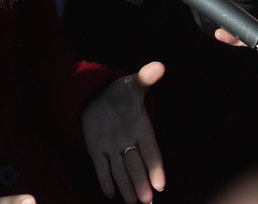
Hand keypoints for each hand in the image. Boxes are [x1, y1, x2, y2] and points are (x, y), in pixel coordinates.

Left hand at [81, 63, 165, 202]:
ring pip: (121, 169)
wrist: (99, 96)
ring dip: (126, 185)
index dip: (156, 167)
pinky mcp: (96, 148)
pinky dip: (105, 178)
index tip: (161, 184)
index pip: (151, 150)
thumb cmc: (122, 93)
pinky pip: (101, 165)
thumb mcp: (132, 84)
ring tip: (133, 202)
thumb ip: (146, 78)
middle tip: (147, 200)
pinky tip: (109, 192)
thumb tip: (160, 66)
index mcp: (141, 128)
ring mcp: (112, 146)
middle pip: (136, 164)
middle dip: (141, 182)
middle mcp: (128, 141)